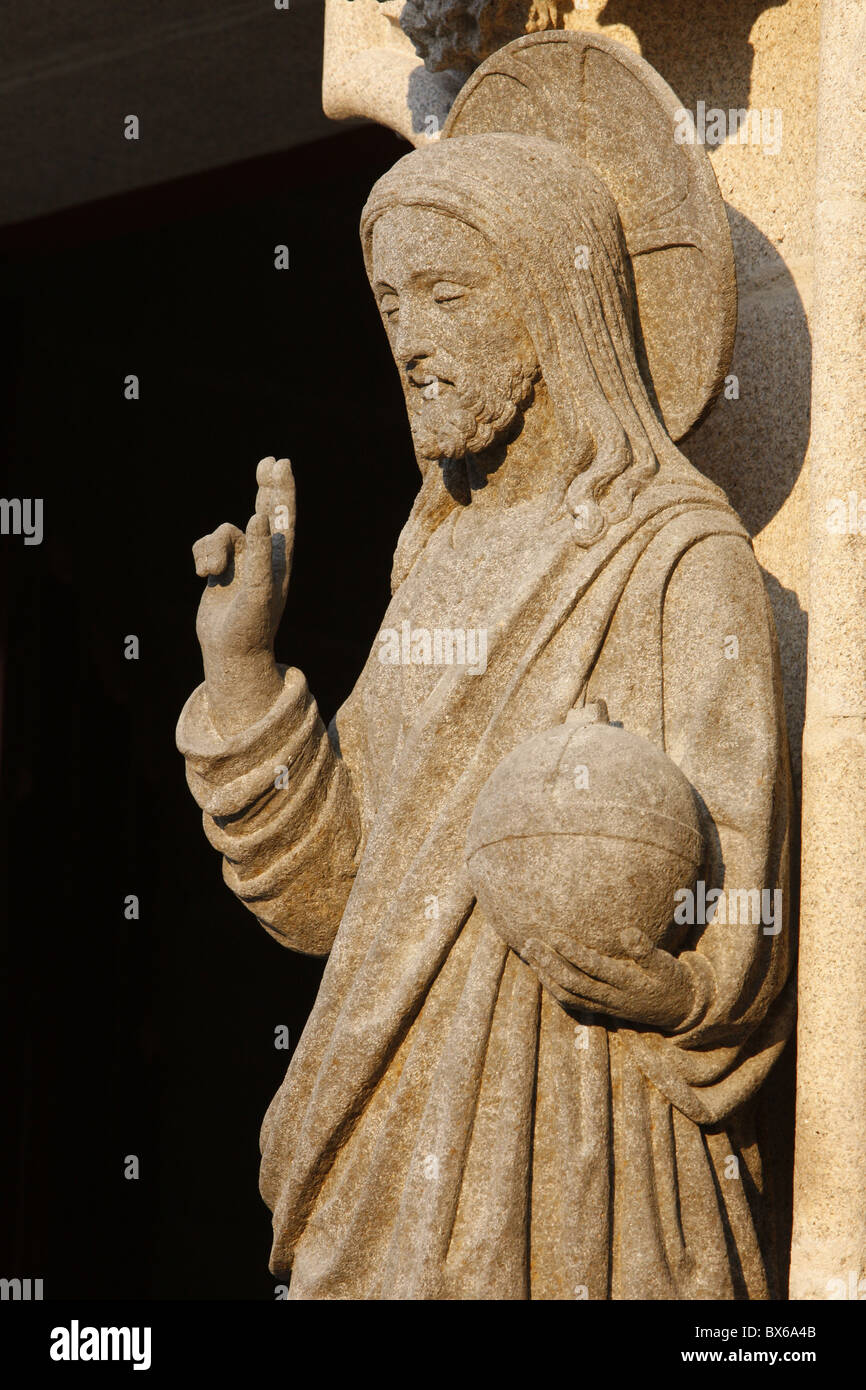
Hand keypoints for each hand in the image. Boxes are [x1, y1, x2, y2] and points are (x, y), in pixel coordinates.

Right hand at [192, 456, 295, 734]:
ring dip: (212, 547)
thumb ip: (258, 554)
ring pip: (222, 532)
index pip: (283, 518)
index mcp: (278, 561)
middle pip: (264, 512)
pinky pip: (204, 545)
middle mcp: (261, 557)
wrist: (229, 653)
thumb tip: (257, 516)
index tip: (281, 463)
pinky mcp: (219, 569)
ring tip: (211, 571)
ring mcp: (239, 562)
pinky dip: (200, 556)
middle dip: (264, 487)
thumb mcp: (259, 592)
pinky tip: (204, 576)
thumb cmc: (250, 627)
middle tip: (267, 463)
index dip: (282, 490)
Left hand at [520, 927, 696, 1031]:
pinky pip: (571, 1002)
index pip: (594, 968)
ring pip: (568, 995)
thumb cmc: (672, 980)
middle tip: (530, 942)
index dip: (573, 952)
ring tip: (530, 953)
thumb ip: (646, 951)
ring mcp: (605, 1006)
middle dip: (549, 963)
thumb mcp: (666, 965)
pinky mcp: (601, 1009)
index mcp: (628, 984)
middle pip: (573, 983)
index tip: (554, 934)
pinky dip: (553, 987)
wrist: (680, 1010)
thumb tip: (626, 932)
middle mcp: (612, 998)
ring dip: (546, 975)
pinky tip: (541, 971)